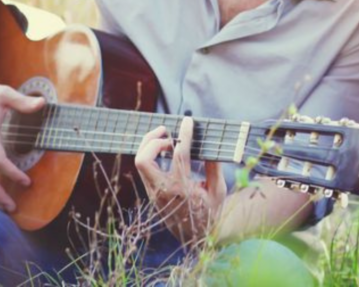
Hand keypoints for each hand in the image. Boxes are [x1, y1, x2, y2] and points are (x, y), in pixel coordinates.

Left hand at [134, 117, 226, 244]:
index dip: (184, 134)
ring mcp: (154, 193)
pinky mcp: (151, 193)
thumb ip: (214, 167)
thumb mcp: (218, 190)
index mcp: (182, 189)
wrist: (197, 237)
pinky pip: (145, 169)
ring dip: (149, 145)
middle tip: (167, 130)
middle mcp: (163, 191)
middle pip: (143, 158)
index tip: (188, 121)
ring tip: (165, 138)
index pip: (179, 155)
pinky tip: (164, 149)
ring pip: (140, 162)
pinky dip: (151, 154)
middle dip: (152, 139)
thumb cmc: (210, 212)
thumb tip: (210, 145)